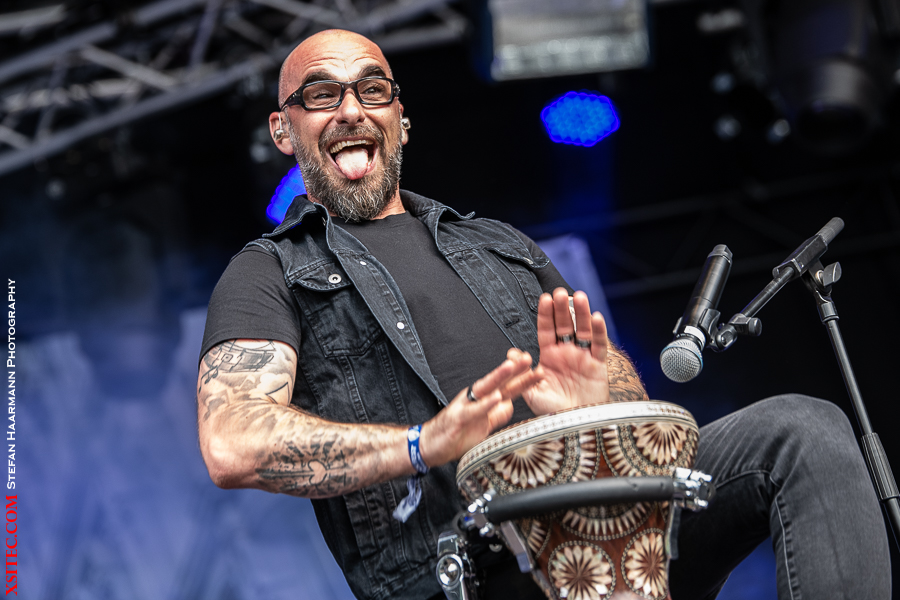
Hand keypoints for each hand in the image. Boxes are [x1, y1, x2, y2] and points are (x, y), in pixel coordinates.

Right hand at [419, 352, 541, 467]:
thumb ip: (497, 415)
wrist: (430, 445)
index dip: (522, 380)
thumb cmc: (455, 434)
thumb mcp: (483, 425)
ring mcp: (466, 406)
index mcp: (483, 400)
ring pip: (485, 388)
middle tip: (529, 359)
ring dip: (499, 376)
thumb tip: (511, 405)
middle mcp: (475, 398)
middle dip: (514, 370)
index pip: (507, 388)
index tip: (537, 372)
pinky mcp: (458, 417)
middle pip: (498, 382)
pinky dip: (485, 403)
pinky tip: (496, 397)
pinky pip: (474, 409)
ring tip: (511, 367)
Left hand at [522, 288, 609, 414]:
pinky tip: (595, 317)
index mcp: (549, 357)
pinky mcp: (598, 365)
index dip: (546, 315)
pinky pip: (599, 346)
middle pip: (565, 325)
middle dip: (561, 309)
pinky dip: (599, 331)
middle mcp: (566, 353)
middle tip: (559, 292)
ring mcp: (583, 357)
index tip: (544, 298)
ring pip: (583, 330)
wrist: (573, 427)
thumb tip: (512, 353)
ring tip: (578, 297)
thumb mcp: (532, 393)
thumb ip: (522, 373)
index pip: (547, 330)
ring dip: (581, 313)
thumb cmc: (552, 412)